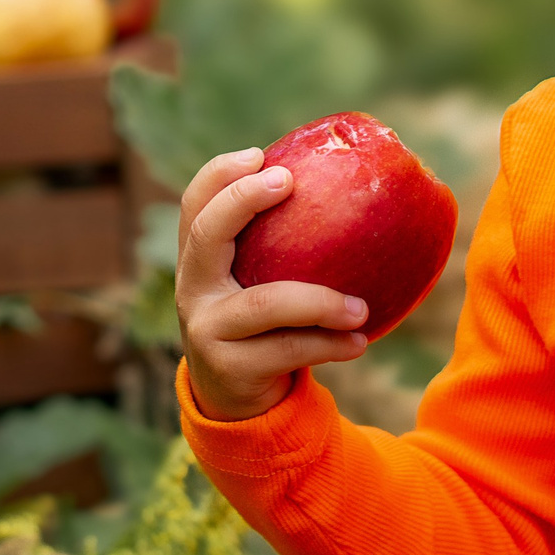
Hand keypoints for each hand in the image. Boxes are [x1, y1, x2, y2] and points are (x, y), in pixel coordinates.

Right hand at [175, 148, 370, 421]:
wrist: (238, 401)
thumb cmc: (263, 327)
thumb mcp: (257, 283)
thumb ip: (280, 247)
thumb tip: (352, 191)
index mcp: (198, 260)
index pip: (193, 204)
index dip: (219, 175)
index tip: (260, 153)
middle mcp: (193, 289)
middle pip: (206, 234)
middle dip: (243, 200)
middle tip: (288, 181)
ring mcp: (207, 329)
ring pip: (264, 303)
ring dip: (321, 302)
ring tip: (361, 307)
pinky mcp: (230, 368)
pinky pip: (289, 349)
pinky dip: (329, 344)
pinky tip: (359, 341)